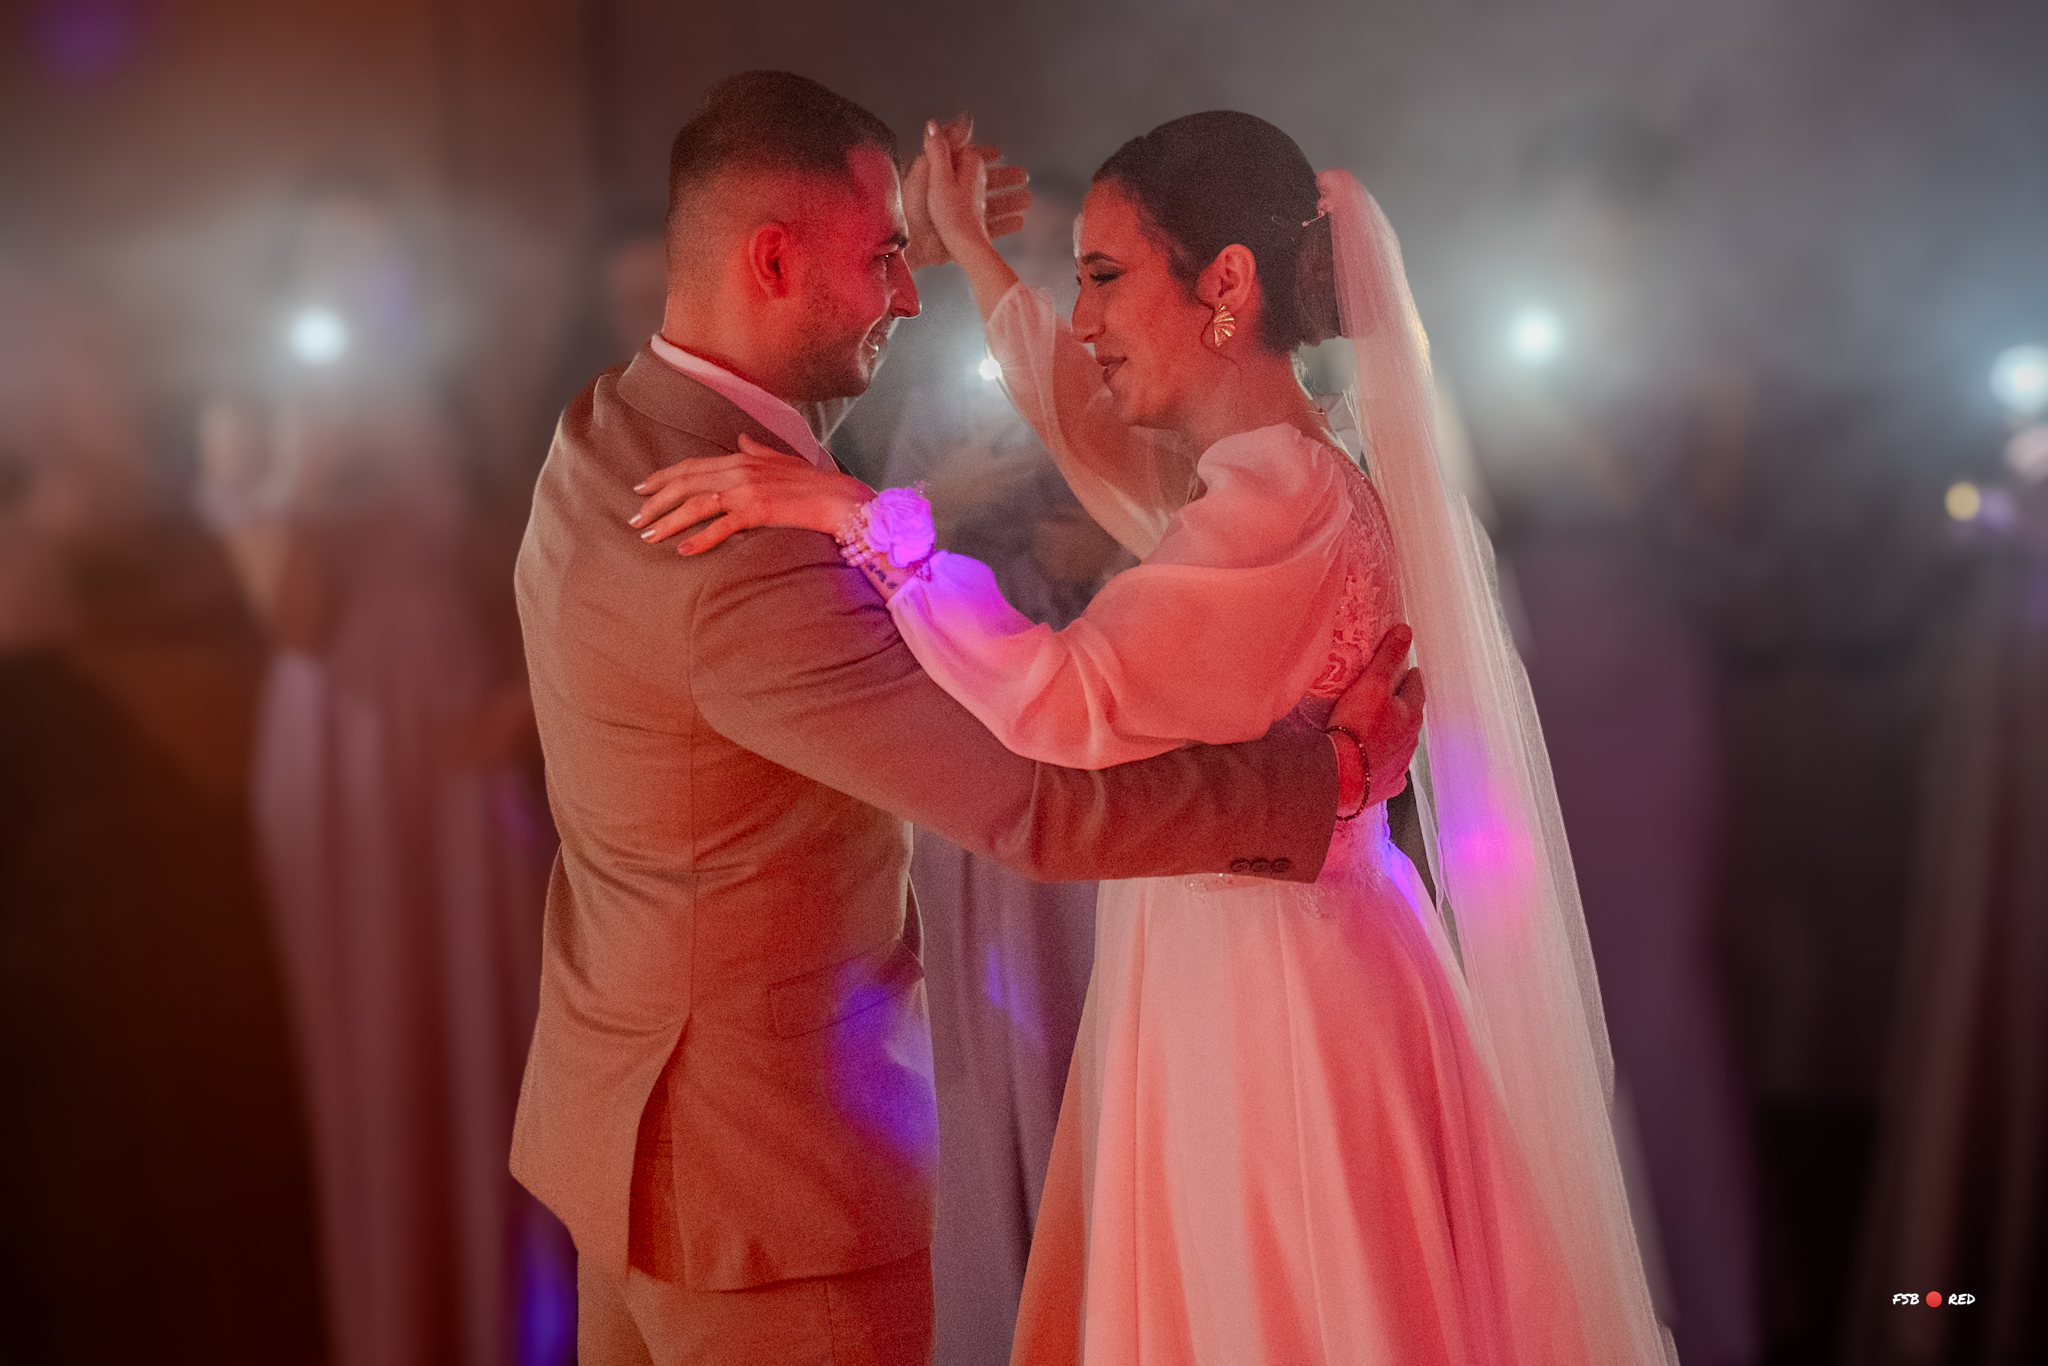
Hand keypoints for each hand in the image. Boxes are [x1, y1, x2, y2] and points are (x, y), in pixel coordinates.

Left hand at [629, 435, 874, 555]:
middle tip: (634, 519)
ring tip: (648, 536)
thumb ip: (757, 451)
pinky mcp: (760, 511)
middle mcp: (740, 470)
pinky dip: (701, 539)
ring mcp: (748, 490)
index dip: (662, 477)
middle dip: (655, 501)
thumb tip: (740, 440)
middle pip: (685, 484)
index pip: (691, 466)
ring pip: (696, 505)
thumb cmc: (816, 484)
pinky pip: (722, 527)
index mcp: (742, 459)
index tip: (640, 488)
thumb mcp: (783, 460)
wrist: (843, 499)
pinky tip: (683, 550)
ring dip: (668, 521)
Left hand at [916, 116, 1029, 265]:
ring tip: (1026, 199)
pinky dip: (1006, 223)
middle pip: (983, 183)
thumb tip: (939, 122)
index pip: (966, 161)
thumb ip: (939, 147)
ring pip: (991, 205)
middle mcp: (952, 195)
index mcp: (941, 175)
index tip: (997, 152)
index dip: (982, 154)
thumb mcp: (927, 170)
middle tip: (1021, 175)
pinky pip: (991, 228)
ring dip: (1010, 200)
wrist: (912, 246)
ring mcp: (960, 217)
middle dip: (1004, 178)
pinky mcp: (964, 237)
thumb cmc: (913, 208)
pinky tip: (1019, 221)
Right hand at [1329, 624, 1425, 806]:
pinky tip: (1376, 766)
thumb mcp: (1371, 682)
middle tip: (1391, 698)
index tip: (1408, 671)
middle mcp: (1409, 742)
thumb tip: (1406, 631)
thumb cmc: (1355, 727)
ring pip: (1401, 746)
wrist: (1340, 774)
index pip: (1415, 688)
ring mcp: (1398, 766)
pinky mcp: (1383, 786)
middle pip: (1409, 718)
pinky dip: (1384, 767)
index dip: (1410, 677)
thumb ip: (1389, 656)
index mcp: (1410, 715)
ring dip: (1393, 737)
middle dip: (1402, 707)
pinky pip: (1389, 774)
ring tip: (1379, 730)